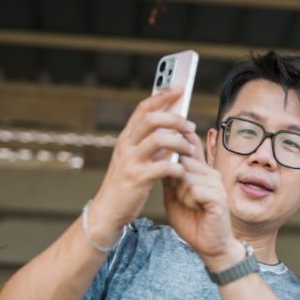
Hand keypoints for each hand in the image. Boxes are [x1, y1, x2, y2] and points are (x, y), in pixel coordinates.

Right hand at [90, 90, 196, 244]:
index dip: (161, 96)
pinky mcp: (137, 179)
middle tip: (190, 124)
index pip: (143, 109)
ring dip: (179, 141)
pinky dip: (177, 166)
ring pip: (158, 139)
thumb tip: (173, 129)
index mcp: (126, 138)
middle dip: (174, 118)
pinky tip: (183, 170)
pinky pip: (162, 167)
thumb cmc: (127, 184)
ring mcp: (130, 162)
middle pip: (151, 120)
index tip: (179, 89)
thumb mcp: (135, 159)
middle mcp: (126, 146)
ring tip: (190, 148)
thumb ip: (150, 144)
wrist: (108, 211)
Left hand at [163, 132, 236, 265]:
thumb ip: (168, 177)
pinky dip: (190, 201)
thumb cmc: (191, 221)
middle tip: (182, 198)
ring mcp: (216, 184)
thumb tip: (157, 157)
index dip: (180, 138)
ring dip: (182, 194)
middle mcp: (210, 173)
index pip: (191, 146)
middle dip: (175, 181)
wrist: (208, 245)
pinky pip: (195, 189)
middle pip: (183, 162)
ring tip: (190, 205)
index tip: (168, 136)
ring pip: (187, 176)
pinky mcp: (219, 196)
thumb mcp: (173, 196)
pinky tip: (197, 209)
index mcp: (200, 171)